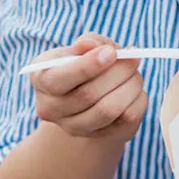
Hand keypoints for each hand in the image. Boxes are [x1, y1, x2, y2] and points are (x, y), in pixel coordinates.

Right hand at [29, 33, 147, 143]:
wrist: (90, 93)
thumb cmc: (86, 61)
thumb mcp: (84, 46)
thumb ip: (89, 42)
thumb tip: (91, 46)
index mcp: (41, 78)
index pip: (59, 80)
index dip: (88, 66)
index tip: (111, 52)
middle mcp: (50, 108)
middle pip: (88, 95)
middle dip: (118, 72)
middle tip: (133, 57)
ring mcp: (74, 127)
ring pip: (109, 110)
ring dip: (130, 85)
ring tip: (134, 72)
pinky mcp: (100, 136)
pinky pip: (127, 119)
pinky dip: (137, 99)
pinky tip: (134, 88)